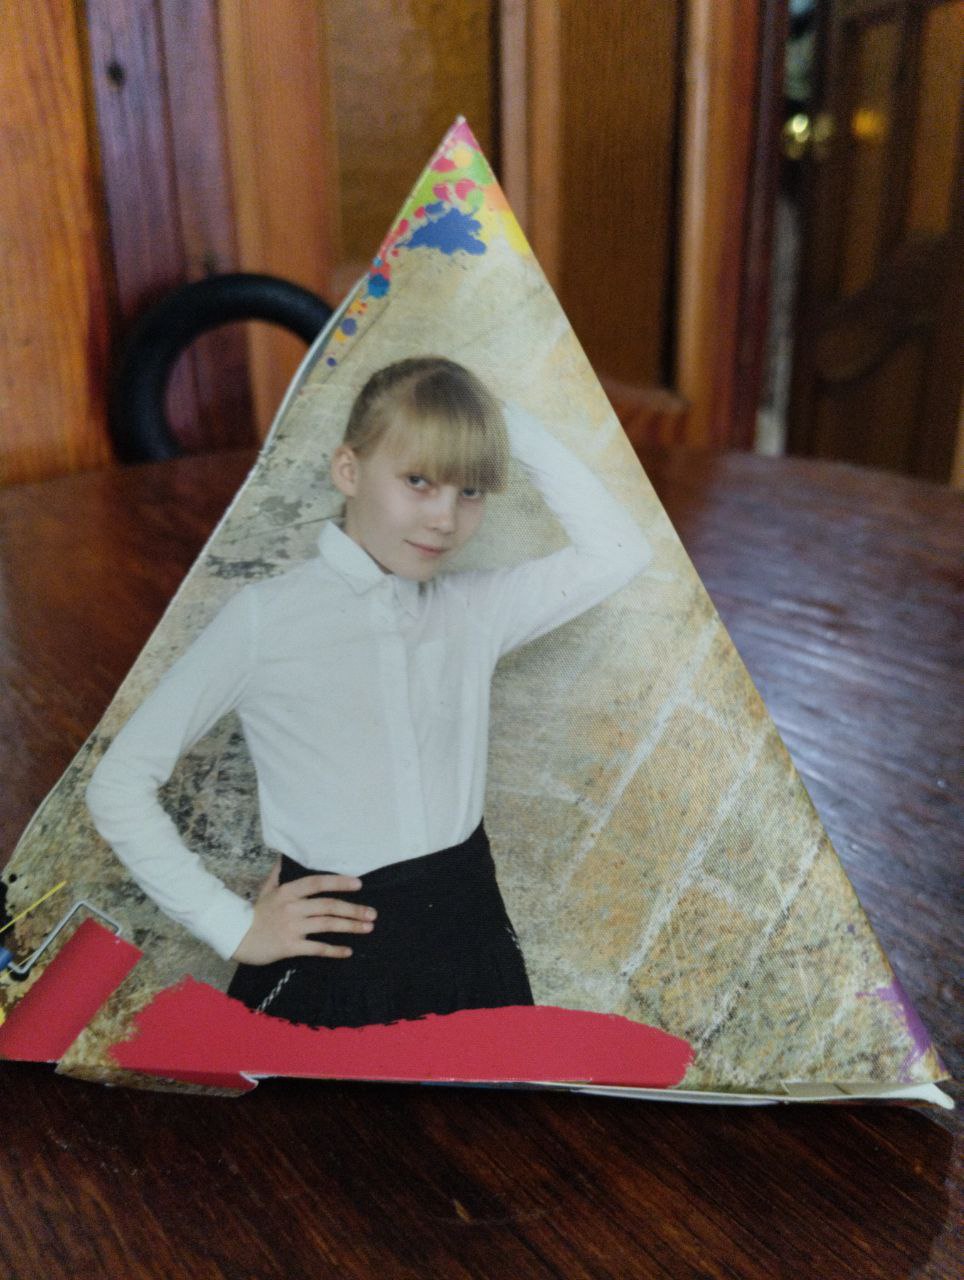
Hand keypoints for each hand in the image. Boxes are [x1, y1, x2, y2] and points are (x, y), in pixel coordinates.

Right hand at [231, 857, 375, 964]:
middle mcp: (292, 907)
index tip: (358, 884)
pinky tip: (347, 951)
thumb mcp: (266, 890)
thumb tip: (283, 857)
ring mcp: (292, 927)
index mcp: (288, 892)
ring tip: (367, 928)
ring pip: (326, 925)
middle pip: (328, 906)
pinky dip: (333, 950)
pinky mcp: (290, 946)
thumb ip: (278, 874)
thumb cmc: (254, 913)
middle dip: (353, 909)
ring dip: (350, 926)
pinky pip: (316, 948)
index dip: (339, 882)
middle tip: (372, 913)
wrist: (236, 937)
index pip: (317, 883)